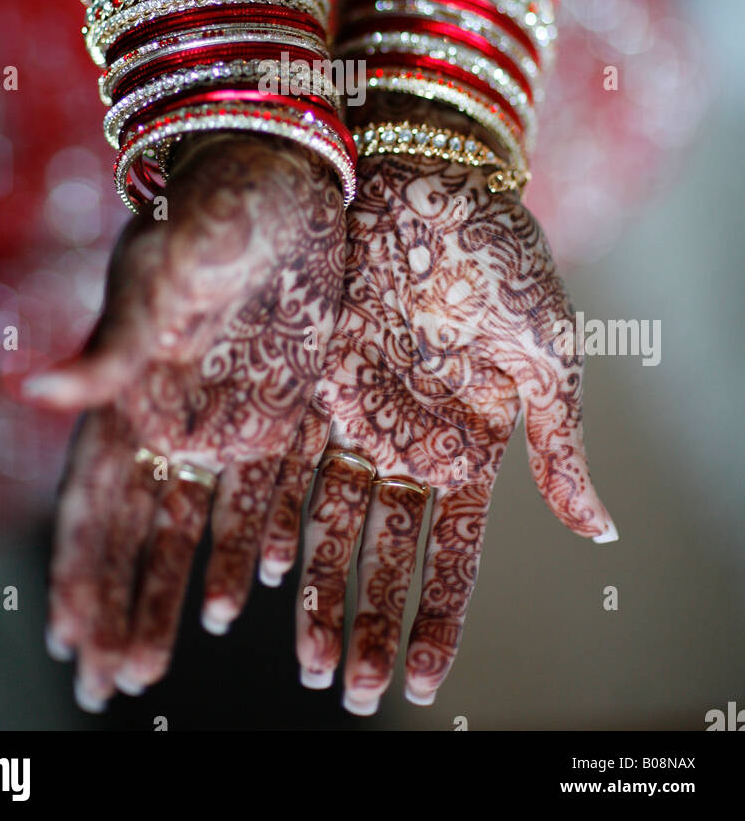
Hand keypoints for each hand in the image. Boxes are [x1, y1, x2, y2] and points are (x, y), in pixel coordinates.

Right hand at [26, 134, 345, 708]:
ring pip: (200, 519)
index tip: (68, 643)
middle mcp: (178, 408)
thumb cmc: (214, 205)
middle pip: (142, 527)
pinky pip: (271, 488)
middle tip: (112, 684)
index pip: (96, 498)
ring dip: (180, 587)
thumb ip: (115, 343)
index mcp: (137, 386)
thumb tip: (33, 394)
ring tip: (167, 656)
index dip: (80, 569)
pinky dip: (257, 540)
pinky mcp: (291, 398)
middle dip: (124, 602)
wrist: (287, 166)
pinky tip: (257, 586)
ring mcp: (235, 408)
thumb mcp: (165, 269)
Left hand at [268, 134, 615, 715]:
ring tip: (304, 659)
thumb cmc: (500, 254)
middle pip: (384, 549)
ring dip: (320, 589)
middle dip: (368, 620)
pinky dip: (276, 515)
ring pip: (332, 519)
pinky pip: (289, 460)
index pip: (452, 547)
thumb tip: (600, 532)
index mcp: (472, 436)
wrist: (427, 171)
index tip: (423, 679)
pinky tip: (263, 571)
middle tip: (348, 692)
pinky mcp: (310, 375)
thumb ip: (560, 444)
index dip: (439, 613)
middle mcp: (409, 434)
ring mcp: (357, 408)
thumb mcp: (547, 352)